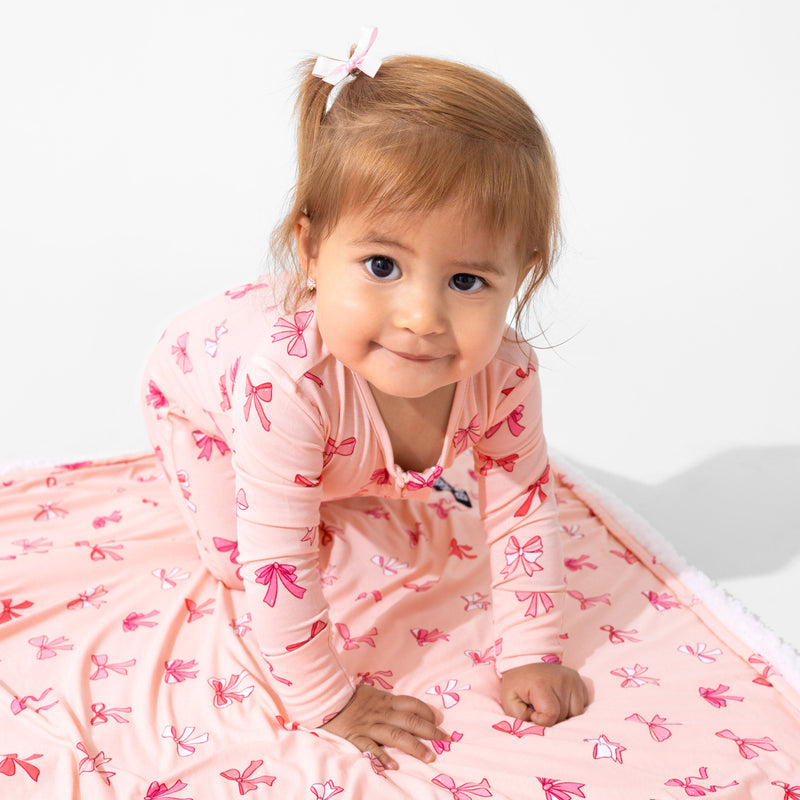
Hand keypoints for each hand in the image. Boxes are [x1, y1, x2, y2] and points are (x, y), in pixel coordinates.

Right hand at [320, 684, 448, 769]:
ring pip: (396, 736)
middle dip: (430, 731)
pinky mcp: (357, 738)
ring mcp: (370, 726)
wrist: (325, 697)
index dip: (427, 712)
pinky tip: (394, 765)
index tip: (439, 720)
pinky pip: (371, 748)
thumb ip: (388, 702)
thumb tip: (408, 709)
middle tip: (446, 739)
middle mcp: (381, 713)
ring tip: (429, 757)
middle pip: (410, 721)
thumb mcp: (372, 694)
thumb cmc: (350, 697)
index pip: (412, 704)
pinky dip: (383, 757)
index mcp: (385, 700)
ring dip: (414, 746)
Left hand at [500, 662, 587, 725]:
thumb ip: (519, 717)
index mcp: (541, 684)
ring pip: (575, 714)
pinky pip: (582, 706)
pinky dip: (572, 708)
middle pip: (563, 716)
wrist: (526, 661)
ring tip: (550, 703)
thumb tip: (538, 725)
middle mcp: (561, 680)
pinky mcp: (579, 681)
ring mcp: (572, 680)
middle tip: (540, 706)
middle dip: (551, 718)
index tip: (533, 712)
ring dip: (563, 714)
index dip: (541, 720)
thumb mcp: (509, 700)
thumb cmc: (517, 684)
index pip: (551, 715)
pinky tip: (560, 700)